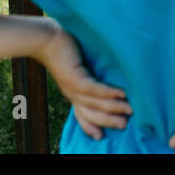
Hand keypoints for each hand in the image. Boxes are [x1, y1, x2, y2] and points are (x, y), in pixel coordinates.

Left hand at [33, 20, 132, 140]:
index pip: (82, 115)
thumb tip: (108, 76)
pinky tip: (122, 93)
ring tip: (130, 110)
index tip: (101, 136)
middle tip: (125, 124)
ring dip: (114, 108)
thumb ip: (89, 74)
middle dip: (109, 121)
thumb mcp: (77, 66)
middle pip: (91, 114)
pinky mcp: (75, 76)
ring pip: (95, 103)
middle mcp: (72, 93)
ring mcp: (72, 87)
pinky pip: (94, 88)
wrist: (45, 38)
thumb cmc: (64, 48)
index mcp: (72, 93)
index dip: (91, 126)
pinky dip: (108, 93)